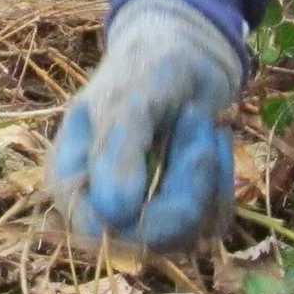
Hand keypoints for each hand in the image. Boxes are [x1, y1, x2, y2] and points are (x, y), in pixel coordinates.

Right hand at [49, 0, 242, 252]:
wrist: (187, 54)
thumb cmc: (147, 68)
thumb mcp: (131, 99)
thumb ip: (119, 151)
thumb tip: (116, 213)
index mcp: (70, 179)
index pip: (98, 231)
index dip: (144, 215)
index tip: (190, 156)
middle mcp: (101, 206)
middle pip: (150, 239)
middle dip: (189, 184)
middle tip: (198, 120)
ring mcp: (142, 215)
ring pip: (188, 235)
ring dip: (208, 175)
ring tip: (199, 121)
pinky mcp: (180, 216)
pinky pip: (213, 223)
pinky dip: (223, 180)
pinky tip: (211, 140)